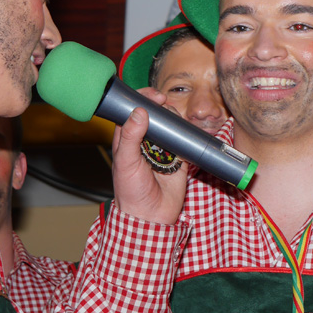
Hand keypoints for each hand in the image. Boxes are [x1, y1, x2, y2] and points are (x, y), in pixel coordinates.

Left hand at [110, 88, 187, 224]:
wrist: (152, 217)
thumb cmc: (131, 192)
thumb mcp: (126, 163)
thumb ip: (130, 137)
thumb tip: (139, 112)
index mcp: (126, 141)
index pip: (131, 113)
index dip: (139, 100)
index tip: (150, 95)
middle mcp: (144, 142)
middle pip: (153, 115)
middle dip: (159, 105)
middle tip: (164, 101)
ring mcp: (162, 149)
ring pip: (169, 125)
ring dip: (173, 117)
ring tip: (174, 117)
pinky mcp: (178, 158)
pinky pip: (184, 140)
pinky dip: (186, 132)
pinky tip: (186, 128)